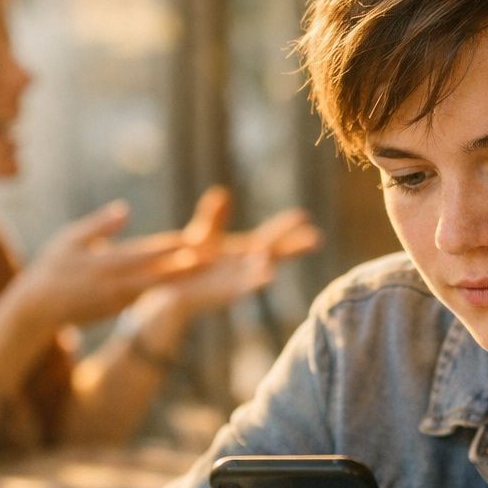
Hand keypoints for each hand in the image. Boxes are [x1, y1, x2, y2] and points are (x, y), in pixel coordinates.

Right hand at [17, 201, 209, 329]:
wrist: (39, 308)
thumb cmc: (52, 267)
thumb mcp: (69, 239)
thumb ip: (100, 225)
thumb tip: (127, 209)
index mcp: (105, 264)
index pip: (144, 254)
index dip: (169, 248)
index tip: (193, 240)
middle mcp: (115, 284)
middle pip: (157, 274)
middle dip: (186, 266)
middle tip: (213, 258)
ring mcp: (118, 301)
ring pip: (157, 288)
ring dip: (181, 280)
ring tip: (206, 271)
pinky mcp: (118, 310)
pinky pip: (148, 298)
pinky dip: (166, 291)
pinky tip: (186, 284)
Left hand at [133, 186, 321, 322]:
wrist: (169, 294)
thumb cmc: (189, 268)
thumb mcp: (203, 238)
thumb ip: (215, 218)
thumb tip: (223, 192)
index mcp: (243, 254)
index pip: (270, 237)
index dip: (286, 227)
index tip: (304, 216)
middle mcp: (244, 269)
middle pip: (274, 254)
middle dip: (294, 246)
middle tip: (318, 238)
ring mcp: (236, 282)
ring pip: (261, 271)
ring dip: (276, 262)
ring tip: (290, 257)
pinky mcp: (223, 293)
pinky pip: (245, 286)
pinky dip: (257, 279)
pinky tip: (269, 273)